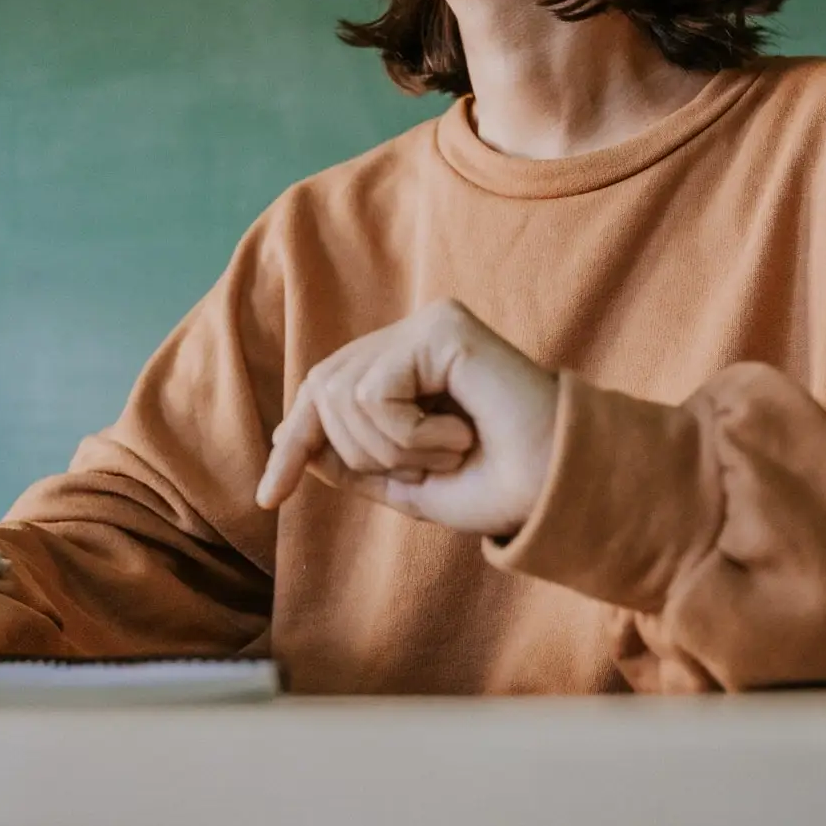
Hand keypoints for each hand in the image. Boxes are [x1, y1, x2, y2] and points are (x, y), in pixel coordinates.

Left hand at [255, 299, 561, 537]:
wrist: (556, 491)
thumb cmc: (499, 487)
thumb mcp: (409, 484)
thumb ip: (355, 463)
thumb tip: (295, 444)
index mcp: (406, 369)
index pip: (325, 394)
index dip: (294, 441)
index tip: (268, 498)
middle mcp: (413, 338)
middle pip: (322, 390)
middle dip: (346, 451)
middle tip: (417, 476)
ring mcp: (427, 327)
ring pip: (345, 397)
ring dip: (392, 449)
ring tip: (449, 452)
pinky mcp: (442, 327)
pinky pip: (377, 392)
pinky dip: (410, 434)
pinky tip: (460, 435)